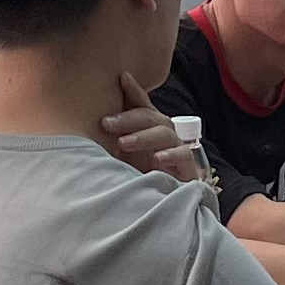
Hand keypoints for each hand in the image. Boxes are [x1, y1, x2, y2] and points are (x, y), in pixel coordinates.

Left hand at [101, 67, 203, 184]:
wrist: (166, 206)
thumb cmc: (142, 178)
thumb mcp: (123, 157)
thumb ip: (115, 139)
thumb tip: (94, 124)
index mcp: (149, 130)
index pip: (143, 106)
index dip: (133, 91)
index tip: (121, 78)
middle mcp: (165, 136)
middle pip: (151, 117)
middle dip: (129, 118)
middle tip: (106, 123)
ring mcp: (178, 150)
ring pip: (165, 133)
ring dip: (143, 136)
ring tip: (122, 143)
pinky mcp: (190, 168)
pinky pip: (184, 156)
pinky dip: (172, 155)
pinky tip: (158, 158)